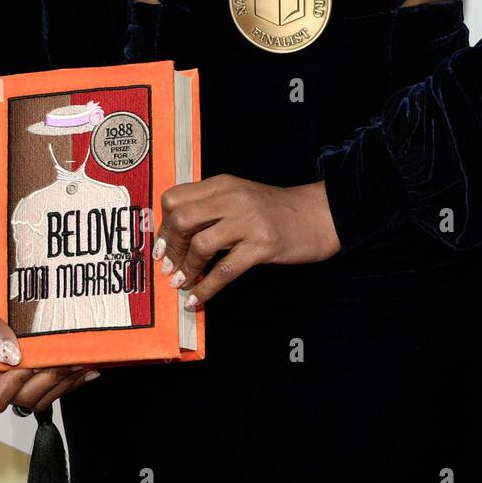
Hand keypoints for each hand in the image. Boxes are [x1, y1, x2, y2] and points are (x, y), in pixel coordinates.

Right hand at [0, 273, 101, 413]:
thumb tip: (11, 357)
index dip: (17, 384)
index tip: (32, 361)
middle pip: (22, 399)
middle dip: (47, 380)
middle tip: (68, 359)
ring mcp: (11, 382)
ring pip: (40, 398)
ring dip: (63, 382)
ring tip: (81, 361)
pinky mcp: (29, 378)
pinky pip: (51, 390)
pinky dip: (69, 381)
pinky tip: (86, 367)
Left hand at [152, 176, 341, 307]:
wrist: (319, 214)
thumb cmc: (277, 210)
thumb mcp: (241, 196)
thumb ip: (212, 206)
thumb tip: (176, 234)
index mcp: (223, 183)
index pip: (175, 197)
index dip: (162, 225)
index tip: (161, 244)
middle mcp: (232, 198)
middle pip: (182, 218)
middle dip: (169, 247)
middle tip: (167, 266)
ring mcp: (248, 221)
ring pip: (201, 244)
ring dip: (186, 270)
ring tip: (182, 283)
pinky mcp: (263, 245)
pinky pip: (225, 270)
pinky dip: (206, 289)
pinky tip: (197, 299)